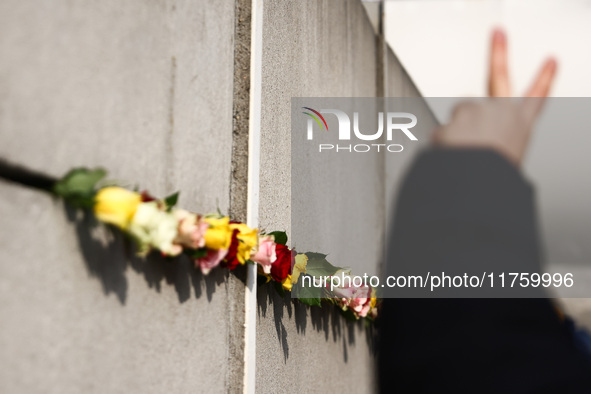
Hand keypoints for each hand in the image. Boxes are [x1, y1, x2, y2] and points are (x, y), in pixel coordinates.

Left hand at [432, 29, 556, 165]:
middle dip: (499, 52)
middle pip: (498, 79)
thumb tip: (483, 145)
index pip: (536, 97)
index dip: (543, 78)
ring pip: (459, 114)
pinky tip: (447, 155)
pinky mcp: (451, 118)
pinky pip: (441, 132)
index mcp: (520, 124)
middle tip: (498, 35)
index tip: (549, 63)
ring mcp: (475, 111)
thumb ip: (497, 143)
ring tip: (459, 151)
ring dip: (456, 128)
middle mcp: (499, 111)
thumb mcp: (508, 159)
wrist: (477, 182)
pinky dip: (440, 143)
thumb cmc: (493, 176)